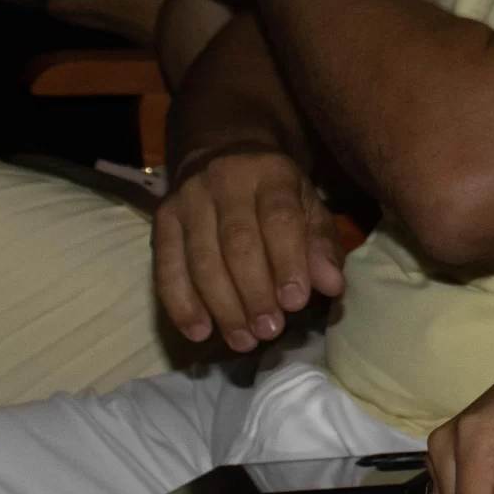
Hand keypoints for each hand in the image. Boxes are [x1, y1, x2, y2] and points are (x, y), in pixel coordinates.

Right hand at [153, 143, 344, 350]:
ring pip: (201, 259)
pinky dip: (182, 304)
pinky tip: (200, 332)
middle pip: (237, 243)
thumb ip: (321, 246)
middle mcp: (224, 180)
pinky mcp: (161, 219)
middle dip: (254, 293)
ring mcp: (187, 199)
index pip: (279, 219)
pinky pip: (166, 267)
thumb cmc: (275, 193)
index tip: (296, 304)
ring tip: (243, 340)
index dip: (288, 263)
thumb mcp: (308, 207)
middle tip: (270, 330)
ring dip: (222, 306)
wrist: (222, 153)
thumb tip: (332, 286)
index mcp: (270, 173)